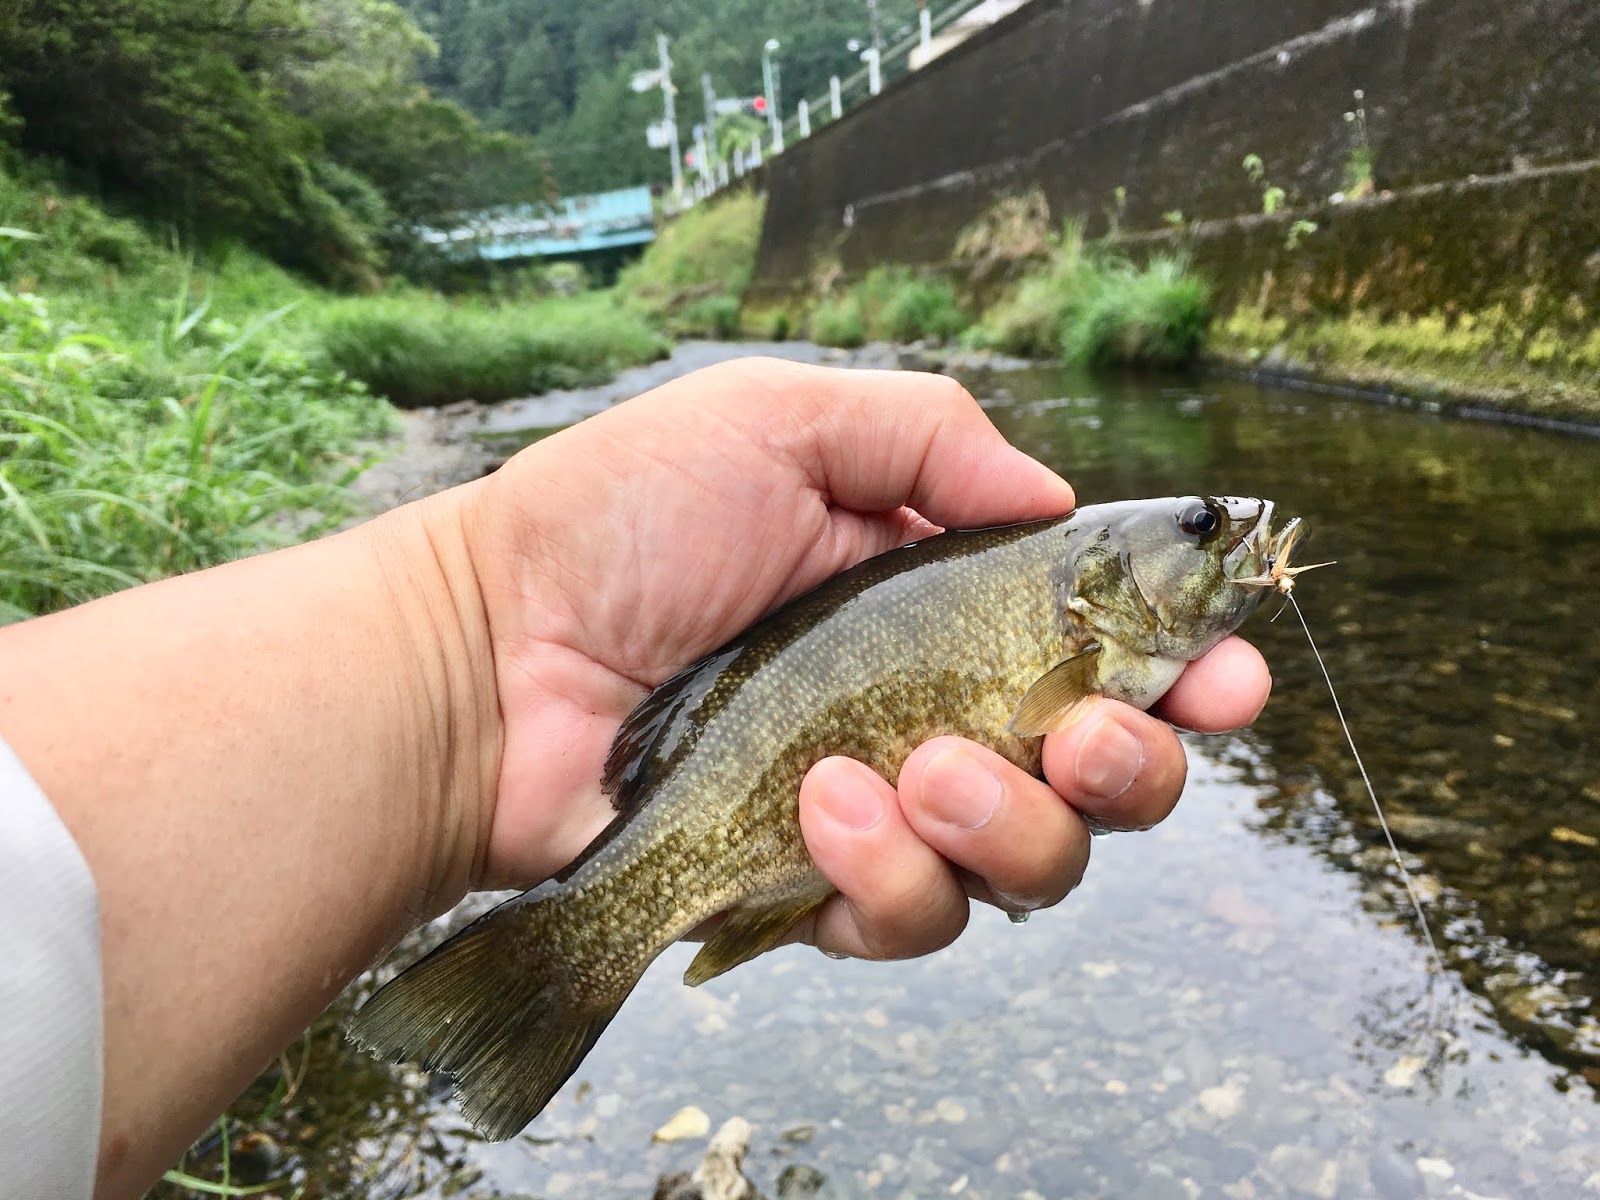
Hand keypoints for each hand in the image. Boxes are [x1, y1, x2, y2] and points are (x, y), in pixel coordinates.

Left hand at [457, 358, 1271, 953]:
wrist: (489, 654)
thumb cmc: (616, 522)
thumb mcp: (774, 419)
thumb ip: (926, 434)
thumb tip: (1054, 495)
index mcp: (940, 599)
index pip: (1103, 643)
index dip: (1190, 669)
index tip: (1231, 677)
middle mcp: (932, 707)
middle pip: (1105, 777)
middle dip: (1130, 769)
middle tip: (1080, 738)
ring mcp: (878, 807)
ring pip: (1031, 865)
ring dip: (1003, 824)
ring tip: (910, 764)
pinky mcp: (814, 886)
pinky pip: (914, 918)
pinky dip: (887, 871)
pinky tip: (816, 806)